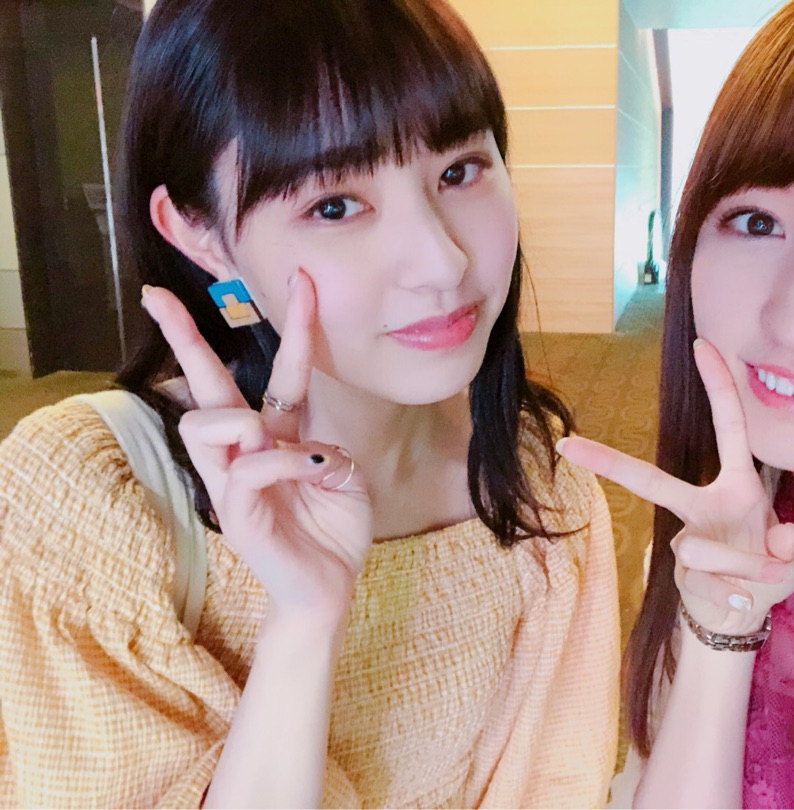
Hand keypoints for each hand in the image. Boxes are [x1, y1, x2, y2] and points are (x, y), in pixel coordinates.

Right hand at [141, 271, 371, 624]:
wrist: (330, 588)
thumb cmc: (333, 529)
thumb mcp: (345, 475)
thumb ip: (327, 447)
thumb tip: (304, 443)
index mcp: (277, 436)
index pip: (277, 372)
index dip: (294, 327)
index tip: (301, 279)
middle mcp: (246, 451)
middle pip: (205, 386)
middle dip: (183, 338)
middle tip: (156, 295)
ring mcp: (233, 482)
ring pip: (207, 423)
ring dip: (245, 419)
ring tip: (274, 438)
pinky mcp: (236, 514)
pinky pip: (248, 469)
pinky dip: (286, 463)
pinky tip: (311, 472)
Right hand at [558, 338, 793, 635]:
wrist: (740, 615)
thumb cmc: (763, 573)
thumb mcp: (787, 562)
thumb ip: (783, 551)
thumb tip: (777, 538)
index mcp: (737, 486)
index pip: (729, 428)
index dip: (719, 386)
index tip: (702, 344)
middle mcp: (704, 505)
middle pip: (654, 482)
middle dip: (610, 463)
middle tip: (569, 446)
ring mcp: (688, 539)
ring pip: (698, 550)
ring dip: (738, 570)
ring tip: (755, 587)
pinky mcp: (681, 574)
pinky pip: (704, 583)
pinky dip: (732, 595)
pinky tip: (740, 601)